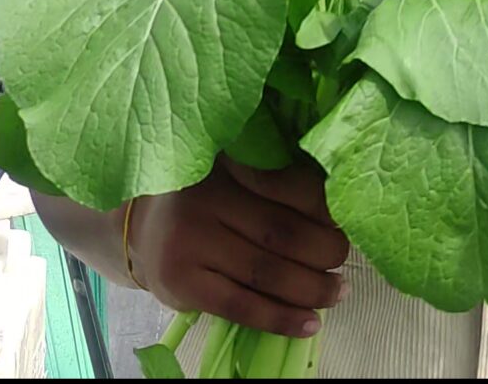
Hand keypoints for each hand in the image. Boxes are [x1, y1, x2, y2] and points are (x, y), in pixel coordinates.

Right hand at [130, 158, 351, 338]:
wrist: (139, 228)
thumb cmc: (202, 199)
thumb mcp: (232, 173)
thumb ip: (273, 182)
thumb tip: (336, 214)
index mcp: (225, 164)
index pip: (290, 186)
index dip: (327, 209)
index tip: (348, 220)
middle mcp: (205, 199)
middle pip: (284, 233)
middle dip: (325, 252)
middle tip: (343, 258)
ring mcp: (189, 242)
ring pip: (267, 273)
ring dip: (313, 289)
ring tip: (338, 293)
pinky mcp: (181, 282)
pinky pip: (242, 307)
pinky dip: (281, 319)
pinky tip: (310, 323)